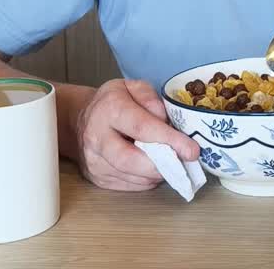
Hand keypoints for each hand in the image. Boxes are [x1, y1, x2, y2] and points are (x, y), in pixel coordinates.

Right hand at [75, 78, 200, 190]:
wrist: (82, 120)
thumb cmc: (113, 103)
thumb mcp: (133, 88)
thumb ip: (152, 99)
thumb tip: (167, 123)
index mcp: (109, 109)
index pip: (141, 127)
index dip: (169, 140)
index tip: (191, 150)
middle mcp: (97, 137)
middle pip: (131, 160)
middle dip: (162, 165)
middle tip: (182, 163)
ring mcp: (94, 161)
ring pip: (132, 177)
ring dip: (156, 174)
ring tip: (170, 163)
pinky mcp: (97, 178)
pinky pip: (128, 185)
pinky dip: (146, 180)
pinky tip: (153, 169)